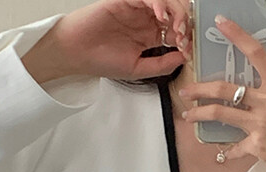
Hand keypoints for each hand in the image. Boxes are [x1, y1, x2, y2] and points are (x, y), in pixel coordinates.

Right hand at [29, 0, 191, 82]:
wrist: (78, 53)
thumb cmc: (103, 61)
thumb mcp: (139, 69)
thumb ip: (162, 64)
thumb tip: (185, 57)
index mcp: (151, 35)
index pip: (177, 30)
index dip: (186, 38)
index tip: (187, 50)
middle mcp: (146, 19)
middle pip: (176, 12)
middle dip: (185, 23)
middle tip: (183, 37)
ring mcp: (138, 8)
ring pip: (166, 1)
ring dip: (176, 12)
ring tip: (174, 27)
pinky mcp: (126, 0)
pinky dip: (159, 3)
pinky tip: (160, 16)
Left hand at [177, 15, 265, 164]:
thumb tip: (248, 83)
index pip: (256, 53)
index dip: (237, 35)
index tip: (221, 23)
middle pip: (225, 88)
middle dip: (200, 89)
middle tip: (187, 91)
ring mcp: (260, 122)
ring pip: (220, 113)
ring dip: (200, 115)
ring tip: (189, 115)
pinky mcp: (256, 143)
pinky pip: (235, 146)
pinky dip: (228, 151)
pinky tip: (223, 152)